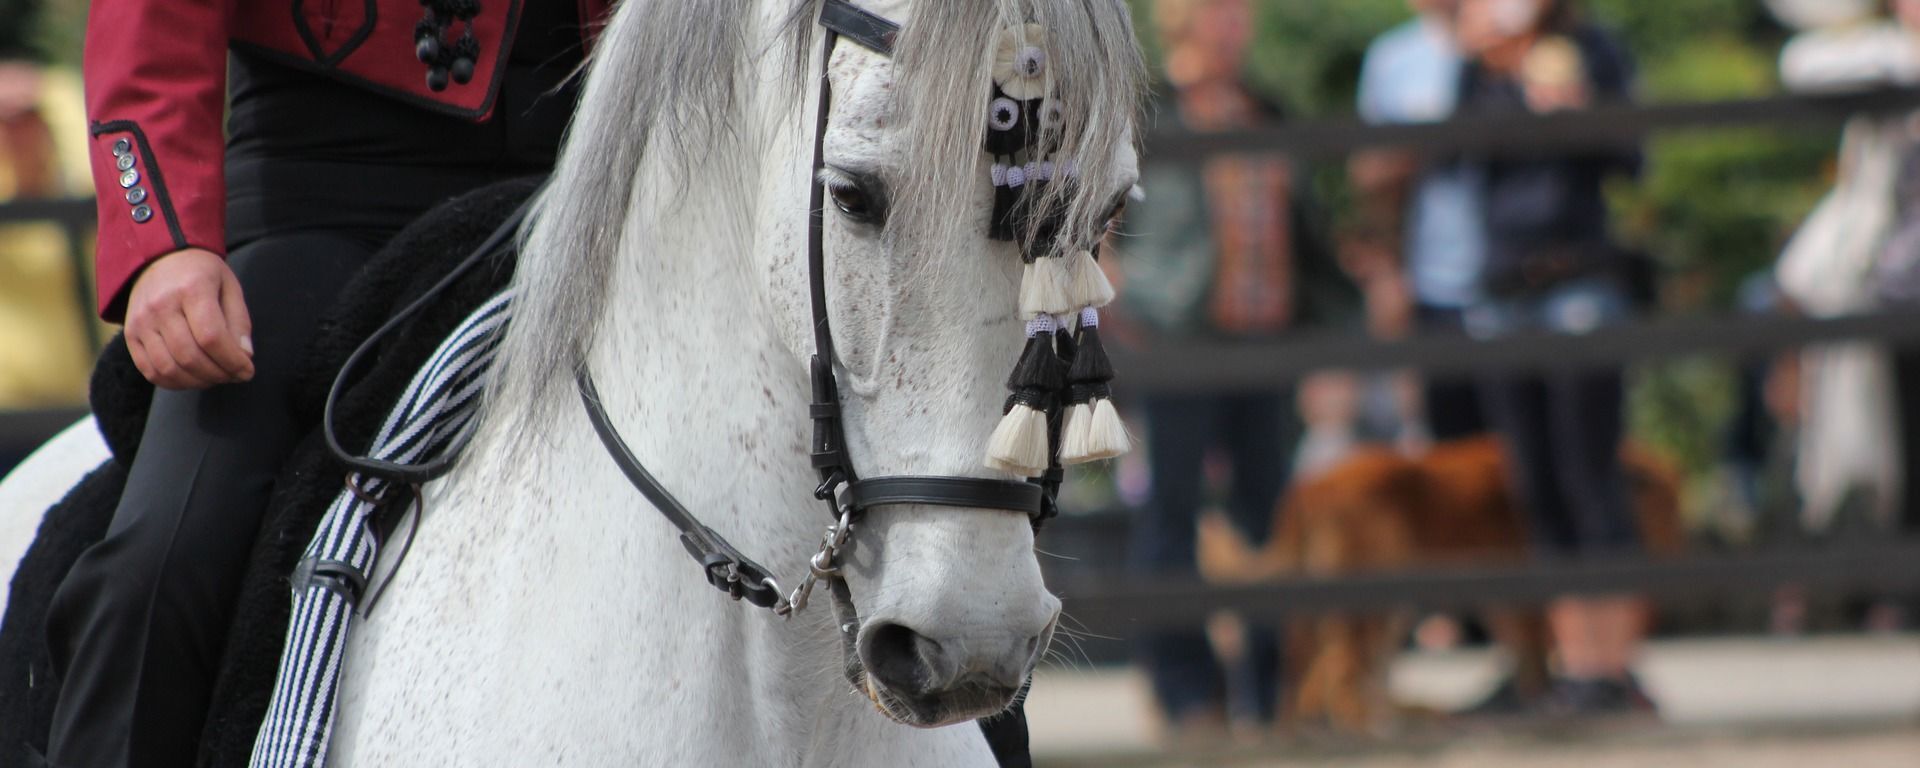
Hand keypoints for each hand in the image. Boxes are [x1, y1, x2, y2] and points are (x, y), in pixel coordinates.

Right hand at [125, 248, 254, 388]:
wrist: (160, 257)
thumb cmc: (202, 274)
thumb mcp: (229, 287)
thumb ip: (239, 322)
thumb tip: (245, 356)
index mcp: (191, 288)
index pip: (211, 337)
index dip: (232, 361)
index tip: (247, 371)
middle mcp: (161, 305)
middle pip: (190, 356)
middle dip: (219, 374)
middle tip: (234, 376)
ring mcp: (141, 321)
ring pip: (169, 368)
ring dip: (198, 382)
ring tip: (216, 377)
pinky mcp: (130, 335)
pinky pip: (150, 370)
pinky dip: (174, 382)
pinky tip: (193, 378)